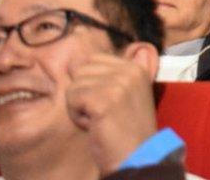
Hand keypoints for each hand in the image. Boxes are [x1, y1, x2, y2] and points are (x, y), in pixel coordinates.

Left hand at [66, 52, 157, 174]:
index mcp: (136, 67)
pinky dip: (77, 116)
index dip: (91, 82)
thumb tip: (107, 51)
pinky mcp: (103, 99)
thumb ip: (118, 72)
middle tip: (103, 112)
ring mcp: (117, 83)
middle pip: (80, 69)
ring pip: (74, 85)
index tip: (108, 102)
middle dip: (83, 93)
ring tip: (100, 120)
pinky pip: (72, 99)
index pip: (92, 58)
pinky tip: (95, 125)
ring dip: (79, 106)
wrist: (137, 156)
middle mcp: (129, 70)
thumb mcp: (130, 93)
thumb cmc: (127, 129)